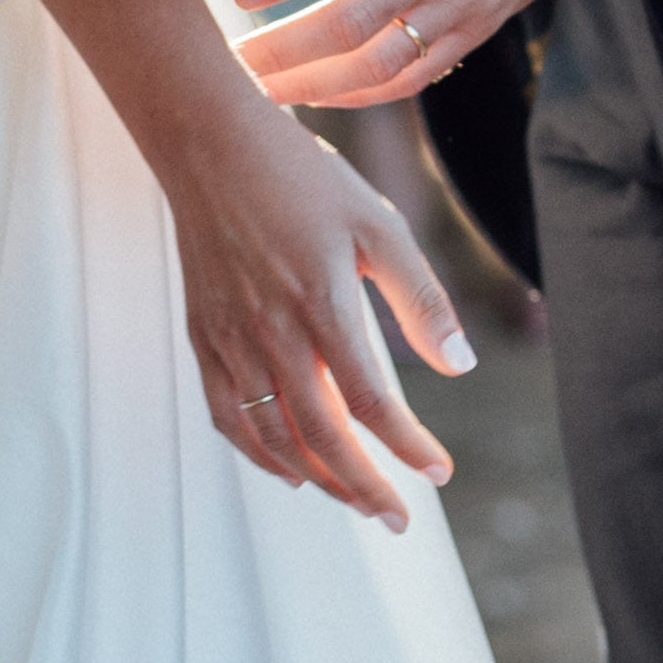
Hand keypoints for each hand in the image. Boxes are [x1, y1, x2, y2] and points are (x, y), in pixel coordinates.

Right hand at [166, 86, 474, 525]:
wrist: (209, 144)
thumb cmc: (302, 176)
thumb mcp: (378, 225)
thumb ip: (419, 298)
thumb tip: (460, 365)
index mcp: (321, 303)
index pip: (369, 399)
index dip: (406, 444)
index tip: (439, 472)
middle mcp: (271, 331)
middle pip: (318, 436)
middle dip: (363, 486)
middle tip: (398, 519)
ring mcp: (230, 338)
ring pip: (270, 436)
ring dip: (316, 479)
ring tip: (353, 500)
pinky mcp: (203, 336)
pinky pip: (226, 416)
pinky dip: (256, 453)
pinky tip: (288, 469)